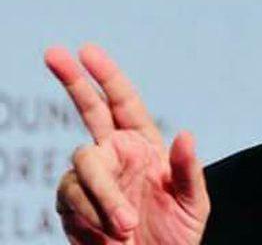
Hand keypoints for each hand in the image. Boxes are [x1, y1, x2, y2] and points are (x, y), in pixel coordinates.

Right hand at [46, 44, 209, 243]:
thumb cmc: (177, 234)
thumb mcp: (194, 202)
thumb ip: (188, 170)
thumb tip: (186, 135)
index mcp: (144, 145)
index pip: (123, 102)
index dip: (106, 75)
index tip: (87, 50)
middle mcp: (115, 154)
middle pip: (88, 110)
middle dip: (72, 80)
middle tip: (53, 52)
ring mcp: (92, 179)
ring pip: (83, 167)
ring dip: (103, 197)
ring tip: (126, 228)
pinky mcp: (72, 206)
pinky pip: (72, 201)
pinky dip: (91, 218)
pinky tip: (108, 236)